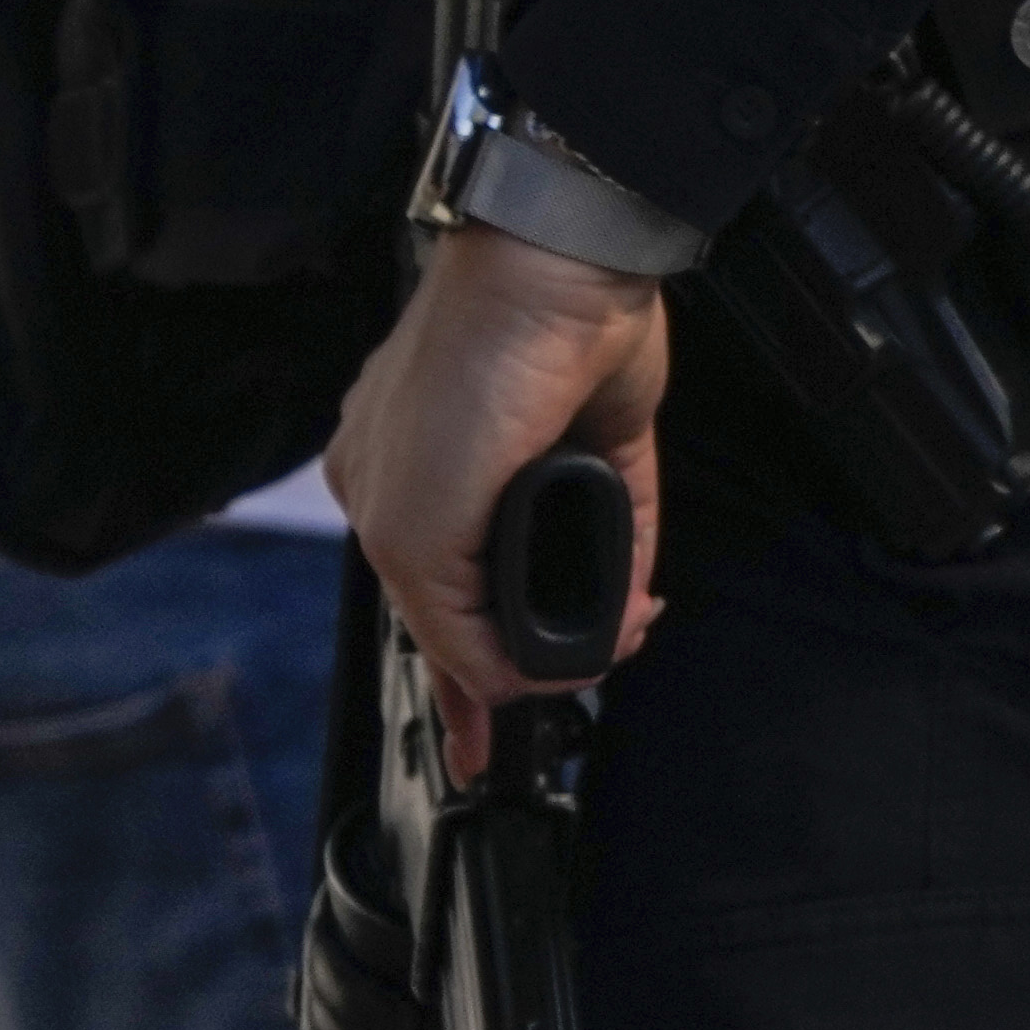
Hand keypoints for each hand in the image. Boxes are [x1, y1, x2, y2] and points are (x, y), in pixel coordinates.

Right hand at [324, 219, 672, 717]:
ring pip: (565, 570)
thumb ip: (444, 621)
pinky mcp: (605, 446)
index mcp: (386, 492)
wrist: (554, 275)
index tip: (480, 753)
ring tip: (617, 638)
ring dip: (595, 619)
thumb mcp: (411, 525)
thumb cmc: (460, 373)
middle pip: (496, 600)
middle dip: (534, 657)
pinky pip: (624, 529)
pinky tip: (642, 603)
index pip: (424, 617)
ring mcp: (534, 463)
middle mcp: (457, 480)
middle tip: (567, 691)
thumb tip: (494, 680)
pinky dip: (634, 572)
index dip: (460, 691)